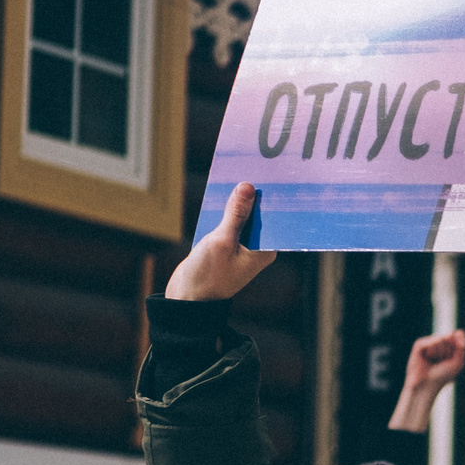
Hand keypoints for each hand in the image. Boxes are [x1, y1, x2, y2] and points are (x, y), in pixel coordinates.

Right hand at [166, 182, 275, 301]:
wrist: (187, 299)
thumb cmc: (208, 276)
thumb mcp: (221, 240)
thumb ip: (235, 214)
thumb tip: (247, 187)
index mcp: (265, 249)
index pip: (276, 218)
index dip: (274, 196)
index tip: (274, 174)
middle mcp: (258, 247)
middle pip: (260, 214)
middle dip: (256, 194)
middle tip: (255, 165)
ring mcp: (242, 245)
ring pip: (244, 215)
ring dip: (240, 199)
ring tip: (238, 170)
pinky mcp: (227, 244)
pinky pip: (230, 220)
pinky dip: (227, 208)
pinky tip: (223, 189)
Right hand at [389, 330, 464, 433]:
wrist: (427, 385)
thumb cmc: (442, 376)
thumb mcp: (458, 362)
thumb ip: (461, 346)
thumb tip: (459, 331)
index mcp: (448, 346)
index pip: (458, 335)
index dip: (459, 347)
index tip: (452, 359)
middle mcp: (438, 343)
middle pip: (451, 336)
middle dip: (450, 351)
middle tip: (442, 362)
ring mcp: (428, 343)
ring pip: (442, 338)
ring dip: (441, 353)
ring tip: (434, 362)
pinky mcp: (420, 344)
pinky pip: (433, 340)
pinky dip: (433, 350)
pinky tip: (427, 358)